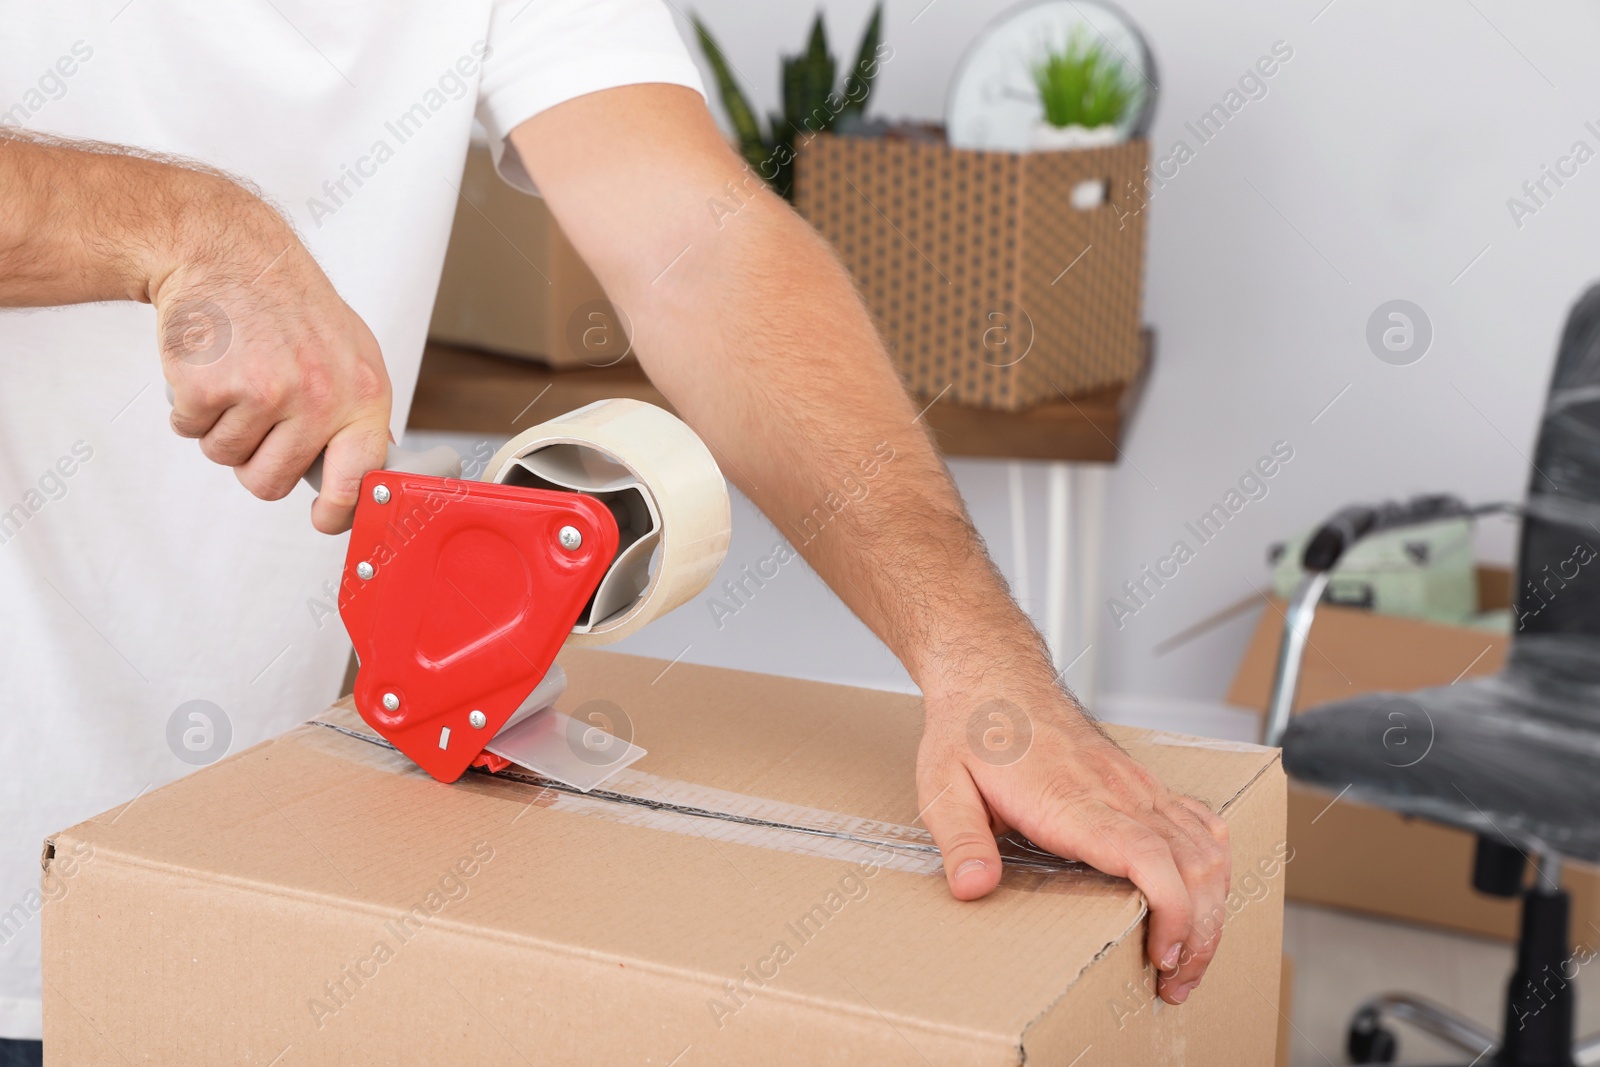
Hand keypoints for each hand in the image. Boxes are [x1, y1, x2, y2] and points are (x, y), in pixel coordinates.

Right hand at [153, 180, 390, 532]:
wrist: (228, 250)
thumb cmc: (288, 304)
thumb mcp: (350, 352)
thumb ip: (358, 413)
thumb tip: (368, 472)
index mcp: (362, 394)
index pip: (359, 477)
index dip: (338, 511)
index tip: (324, 519)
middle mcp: (319, 397)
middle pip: (270, 481)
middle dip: (253, 461)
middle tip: (254, 417)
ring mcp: (265, 392)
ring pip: (226, 458)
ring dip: (220, 428)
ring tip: (235, 378)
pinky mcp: (210, 385)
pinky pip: (189, 431)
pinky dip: (189, 407)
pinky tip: (209, 367)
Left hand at [917, 674, 1230, 1004]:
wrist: (994, 676)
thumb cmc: (972, 730)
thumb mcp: (943, 785)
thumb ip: (960, 839)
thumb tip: (973, 888)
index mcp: (1071, 798)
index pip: (1147, 854)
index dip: (1172, 909)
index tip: (1164, 953)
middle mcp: (1117, 791)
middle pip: (1192, 863)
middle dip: (1198, 932)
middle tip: (1174, 983)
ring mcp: (1136, 785)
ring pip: (1206, 846)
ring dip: (1210, 907)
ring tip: (1188, 958)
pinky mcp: (1141, 782)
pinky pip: (1199, 822)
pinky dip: (1214, 865)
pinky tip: (1204, 897)